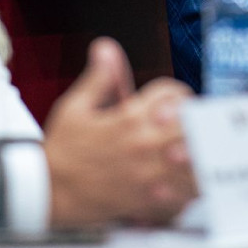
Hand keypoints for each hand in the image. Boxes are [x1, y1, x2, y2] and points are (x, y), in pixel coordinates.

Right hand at [43, 39, 196, 227]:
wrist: (47, 192)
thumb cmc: (62, 150)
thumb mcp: (75, 107)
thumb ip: (99, 77)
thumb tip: (106, 47)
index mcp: (128, 117)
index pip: (173, 94)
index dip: (177, 94)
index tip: (174, 102)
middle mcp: (143, 143)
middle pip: (192, 124)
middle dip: (195, 120)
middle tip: (191, 124)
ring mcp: (148, 173)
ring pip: (196, 159)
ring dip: (200, 152)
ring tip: (197, 152)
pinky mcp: (148, 200)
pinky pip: (184, 193)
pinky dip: (190, 186)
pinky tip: (186, 180)